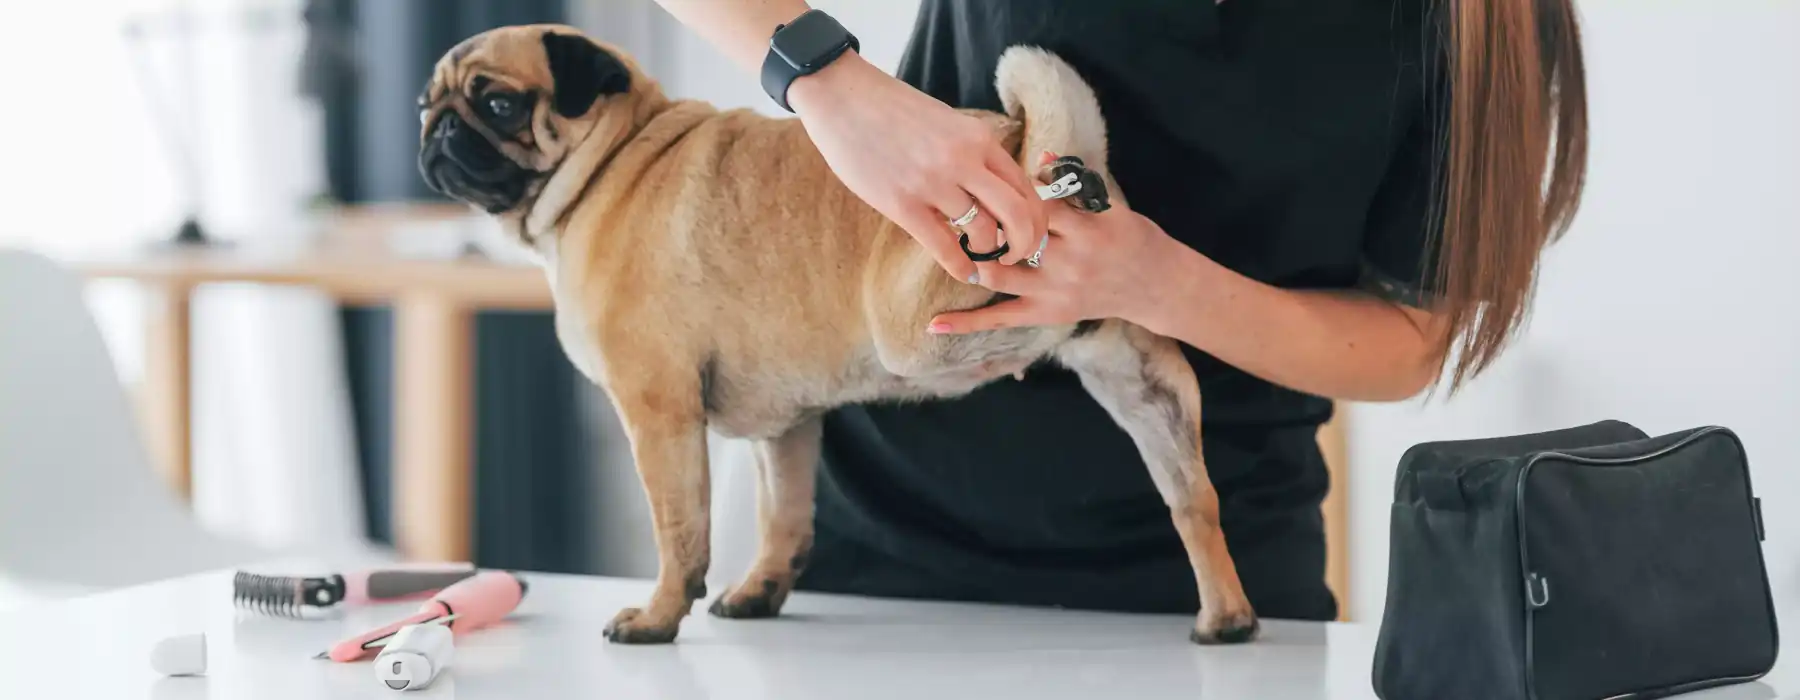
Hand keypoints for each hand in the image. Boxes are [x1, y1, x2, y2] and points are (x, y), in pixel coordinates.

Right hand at [789, 52, 1045, 280]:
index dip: (1035, 218)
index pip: (1025, 187)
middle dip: (1025, 244)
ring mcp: (934, 182)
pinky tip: (964, 273)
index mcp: (978, 139)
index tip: (1029, 234)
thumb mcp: (946, 123)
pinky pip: (944, 246)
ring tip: (981, 259)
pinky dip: (961, 267)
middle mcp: (963, 160)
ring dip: (987, 253)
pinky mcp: (903, 203)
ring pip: (983, 233)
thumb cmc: (890, 109)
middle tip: (1018, 258)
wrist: (842, 96)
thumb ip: (970, 153)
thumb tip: (990, 189)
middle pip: (1018, 214)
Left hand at [927, 177, 1194, 334]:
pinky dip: (967, 323)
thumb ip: (1073, 184)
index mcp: (1086, 230)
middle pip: (1013, 240)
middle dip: (984, 225)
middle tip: (958, 209)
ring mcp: (1055, 292)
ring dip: (971, 259)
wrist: (1154, 284)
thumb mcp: (1110, 206)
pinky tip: (934, 323)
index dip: (1011, 193)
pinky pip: (1001, 319)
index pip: (1038, 206)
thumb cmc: (1132, 237)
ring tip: (946, 244)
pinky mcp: (1047, 314)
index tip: (991, 182)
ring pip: (1000, 276)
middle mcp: (1069, 263)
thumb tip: (1040, 153)